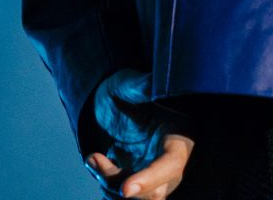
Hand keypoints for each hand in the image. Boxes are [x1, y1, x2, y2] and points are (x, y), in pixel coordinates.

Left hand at [84, 67, 195, 198]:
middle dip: (120, 183)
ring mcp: (154, 179)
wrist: (114, 103)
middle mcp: (170, 164)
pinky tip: (97, 162)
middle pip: (154, 194)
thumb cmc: (128, 90)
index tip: (125, 189)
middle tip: (95, 159)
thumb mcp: (133, 85)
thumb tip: (151, 84)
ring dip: (108, 184)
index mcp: (179, 137)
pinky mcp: (137, 186)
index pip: (171, 164)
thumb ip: (142, 87)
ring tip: (94, 157)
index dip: (150, 178)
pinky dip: (106, 188)